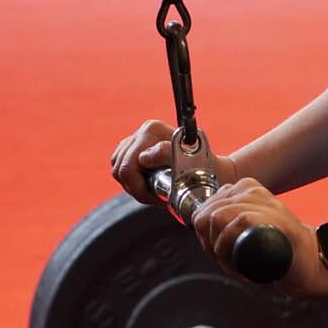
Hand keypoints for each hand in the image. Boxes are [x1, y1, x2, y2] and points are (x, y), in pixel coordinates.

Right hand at [110, 120, 239, 204]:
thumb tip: (143, 158)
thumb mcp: (189, 162)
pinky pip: (119, 169)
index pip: (128, 167)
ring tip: (155, 190)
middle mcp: (142, 131)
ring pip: (118, 170)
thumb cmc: (203, 167)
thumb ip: (166, 155)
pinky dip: (132, 181)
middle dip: (137, 189)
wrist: (209, 167)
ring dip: (134, 186)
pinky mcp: (132, 149)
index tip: (161, 197)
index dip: (140, 189)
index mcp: (152, 130)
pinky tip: (149, 183)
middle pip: (120, 170)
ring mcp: (135, 139)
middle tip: (158, 197)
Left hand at [190, 178, 327, 298]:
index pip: (202, 209)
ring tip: (233, 263)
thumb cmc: (273, 247)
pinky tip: (239, 263)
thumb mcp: (242, 227)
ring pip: (217, 218)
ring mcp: (264, 202)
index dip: (203, 236)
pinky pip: (238, 222)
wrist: (305, 260)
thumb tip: (198, 222)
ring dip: (219, 249)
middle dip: (208, 243)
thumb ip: (223, 218)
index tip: (217, 250)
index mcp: (243, 188)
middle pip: (207, 214)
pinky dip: (232, 246)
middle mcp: (251, 190)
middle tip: (225, 259)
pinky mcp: (274, 218)